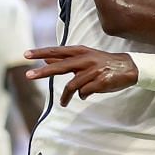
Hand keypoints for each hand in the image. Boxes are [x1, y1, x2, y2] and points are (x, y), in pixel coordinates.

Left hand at [23, 46, 137, 107]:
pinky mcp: (100, 82)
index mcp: (80, 51)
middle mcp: (85, 59)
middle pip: (59, 66)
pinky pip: (84, 93)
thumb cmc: (102, 63)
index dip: (40, 52)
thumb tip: (44, 58)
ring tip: (63, 103)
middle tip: (28, 76)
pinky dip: (82, 96)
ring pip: (72, 86)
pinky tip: (86, 95)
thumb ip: (64, 59)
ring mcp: (92, 71)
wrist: (128, 67)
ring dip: (65, 97)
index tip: (25, 54)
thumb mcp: (83, 57)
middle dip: (42, 72)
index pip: (56, 51)